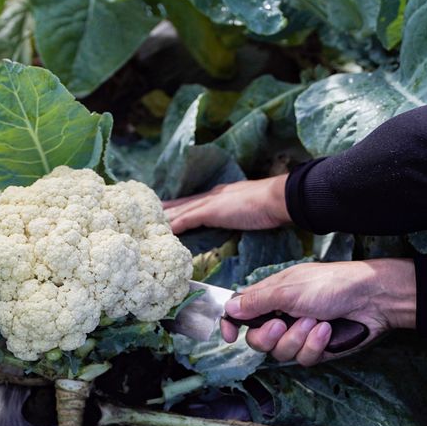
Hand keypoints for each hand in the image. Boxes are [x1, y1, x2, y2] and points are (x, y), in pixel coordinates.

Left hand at [162, 176, 290, 233]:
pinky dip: (176, 224)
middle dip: (168, 208)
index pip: (196, 200)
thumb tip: (239, 219)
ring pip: (182, 210)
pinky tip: (166, 230)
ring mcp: (211, 203)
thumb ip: (241, 214)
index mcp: (221, 195)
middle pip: (184, 203)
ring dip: (167, 217)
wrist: (276, 198)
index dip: (182, 204)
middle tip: (149, 211)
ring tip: (150, 222)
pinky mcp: (211, 211)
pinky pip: (188, 219)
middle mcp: (212, 196)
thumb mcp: (250, 209)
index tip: (169, 207)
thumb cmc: (270, 205)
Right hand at [223, 259, 417, 365]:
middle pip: (257, 340)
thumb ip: (256, 301)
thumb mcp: (287, 289)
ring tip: (315, 321)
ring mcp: (299, 334)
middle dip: (268, 336)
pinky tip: (326, 330)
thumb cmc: (331, 284)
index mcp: (270, 296)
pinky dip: (314, 345)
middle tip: (281, 324)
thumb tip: (229, 308)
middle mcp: (281, 316)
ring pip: (280, 353)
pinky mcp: (316, 349)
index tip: (229, 336)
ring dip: (297, 338)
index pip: (240, 312)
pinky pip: (303, 359)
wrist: (371, 299)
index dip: (231, 325)